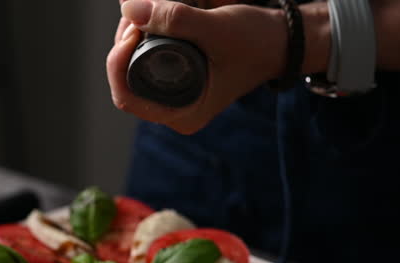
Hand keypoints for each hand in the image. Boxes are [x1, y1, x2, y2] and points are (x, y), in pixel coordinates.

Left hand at [107, 0, 287, 133]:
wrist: (282, 41)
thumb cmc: (256, 42)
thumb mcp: (217, 29)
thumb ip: (176, 19)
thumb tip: (129, 9)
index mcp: (182, 115)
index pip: (126, 97)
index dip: (117, 61)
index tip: (133, 27)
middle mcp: (174, 110)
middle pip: (125, 77)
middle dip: (125, 41)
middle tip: (139, 9)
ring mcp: (174, 93)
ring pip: (132, 65)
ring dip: (133, 33)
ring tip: (148, 7)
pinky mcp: (177, 75)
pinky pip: (146, 57)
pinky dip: (145, 34)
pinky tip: (152, 14)